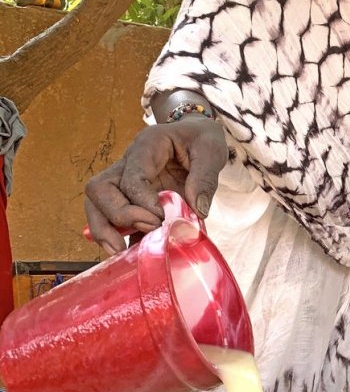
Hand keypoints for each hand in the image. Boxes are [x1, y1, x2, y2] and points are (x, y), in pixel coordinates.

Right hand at [84, 117, 227, 255]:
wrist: (196, 136)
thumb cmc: (201, 139)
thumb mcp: (211, 150)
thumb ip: (206, 177)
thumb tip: (197, 210)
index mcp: (147, 146)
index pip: (130, 177)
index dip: (141, 201)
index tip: (161, 218)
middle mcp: (128, 163)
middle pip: (99, 190)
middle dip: (116, 216)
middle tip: (148, 230)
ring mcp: (124, 181)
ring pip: (96, 204)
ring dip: (105, 230)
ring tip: (121, 252)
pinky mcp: (131, 199)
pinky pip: (113, 218)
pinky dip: (118, 236)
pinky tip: (130, 255)